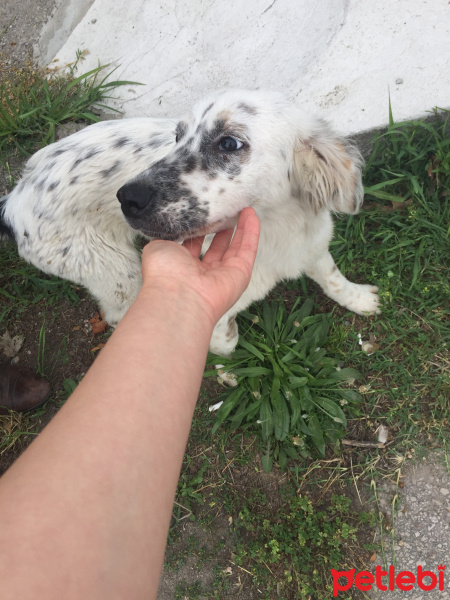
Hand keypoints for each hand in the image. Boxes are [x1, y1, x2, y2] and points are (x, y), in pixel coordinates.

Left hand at [141, 207, 259, 325]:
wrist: (178, 295)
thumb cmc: (163, 273)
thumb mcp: (158, 245)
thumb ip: (167, 236)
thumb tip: (171, 228)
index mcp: (182, 267)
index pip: (194, 245)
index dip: (200, 229)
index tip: (203, 212)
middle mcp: (203, 273)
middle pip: (217, 247)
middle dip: (221, 229)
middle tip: (225, 209)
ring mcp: (223, 274)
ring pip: (235, 247)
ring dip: (240, 227)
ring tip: (242, 207)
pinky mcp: (241, 273)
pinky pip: (248, 249)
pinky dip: (251, 232)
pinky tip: (251, 214)